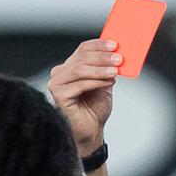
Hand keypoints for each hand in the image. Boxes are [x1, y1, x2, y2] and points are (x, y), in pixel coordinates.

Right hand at [47, 39, 119, 157]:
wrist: (91, 130)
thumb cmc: (95, 108)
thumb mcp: (105, 83)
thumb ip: (108, 68)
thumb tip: (118, 54)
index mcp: (70, 66)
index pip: (83, 49)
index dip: (99, 45)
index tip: (115, 45)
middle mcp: (60, 73)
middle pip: (81, 58)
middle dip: (102, 57)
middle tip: (119, 59)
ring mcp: (57, 84)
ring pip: (79, 69)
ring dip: (100, 69)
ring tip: (115, 71)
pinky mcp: (58, 96)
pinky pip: (79, 84)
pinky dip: (96, 81)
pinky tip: (109, 82)